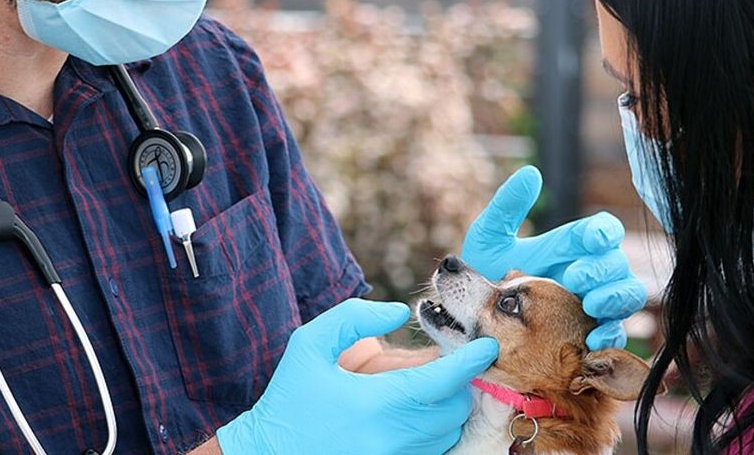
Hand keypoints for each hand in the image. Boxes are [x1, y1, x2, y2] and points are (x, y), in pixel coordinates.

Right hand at [216, 299, 497, 454]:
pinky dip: (433, 430)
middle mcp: (392, 438)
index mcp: (375, 403)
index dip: (471, 360)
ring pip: (447, 433)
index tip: (486, 345)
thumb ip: (353, 317)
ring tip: (431, 386)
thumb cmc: (287, 396)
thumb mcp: (309, 343)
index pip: (443, 380)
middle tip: (450, 362)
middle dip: (458, 383)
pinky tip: (414, 412)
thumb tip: (398, 312)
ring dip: (447, 407)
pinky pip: (431, 451)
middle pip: (454, 408)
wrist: (266, 454)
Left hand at [461, 166, 646, 349]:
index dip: (604, 232)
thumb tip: (531, 173)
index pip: (605, 231)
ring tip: (590, 307)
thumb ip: (507, 206)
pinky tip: (591, 341)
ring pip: (628, 297)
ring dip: (616, 300)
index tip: (591, 239)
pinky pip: (615, 337)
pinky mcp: (588, 336)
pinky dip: (610, 337)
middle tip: (574, 279)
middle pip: (619, 264)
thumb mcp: (489, 237)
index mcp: (571, 245)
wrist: (466, 320)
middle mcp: (588, 273)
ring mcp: (591, 305)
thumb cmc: (481, 273)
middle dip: (602, 270)